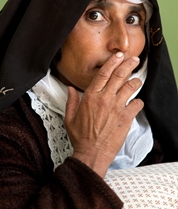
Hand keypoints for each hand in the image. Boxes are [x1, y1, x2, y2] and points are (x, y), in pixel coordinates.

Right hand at [64, 52, 143, 176]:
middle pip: (119, 75)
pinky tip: (136, 102)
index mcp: (91, 96)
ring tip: (137, 80)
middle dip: (128, 64)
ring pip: (130, 86)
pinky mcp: (126, 118)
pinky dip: (138, 101)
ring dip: (135, 81)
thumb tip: (69, 89)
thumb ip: (70, 101)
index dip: (112, 62)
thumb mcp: (69, 118)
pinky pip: (137, 103)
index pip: (103, 73)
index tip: (118, 55)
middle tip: (134, 59)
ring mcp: (116, 107)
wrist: (92, 153)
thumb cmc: (81, 137)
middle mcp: (104, 98)